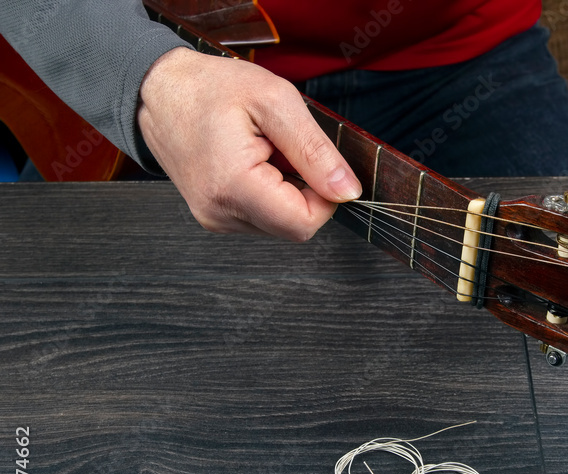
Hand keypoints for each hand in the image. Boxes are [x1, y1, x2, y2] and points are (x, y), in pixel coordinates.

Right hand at [137, 47, 360, 240]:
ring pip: (280, 224)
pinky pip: (262, 217)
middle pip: (294, 227)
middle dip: (304, 191)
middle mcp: (220, 212)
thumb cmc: (208, 88)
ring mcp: (215, 218)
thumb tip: (347, 191)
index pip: (304, 223)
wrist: (157, 90)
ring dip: (286, 191)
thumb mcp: (275, 102)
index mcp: (233, 186)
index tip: (316, 164)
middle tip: (282, 150)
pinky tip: (252, 162)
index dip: (325, 197)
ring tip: (262, 152)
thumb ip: (316, 151)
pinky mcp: (215, 217)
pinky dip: (269, 192)